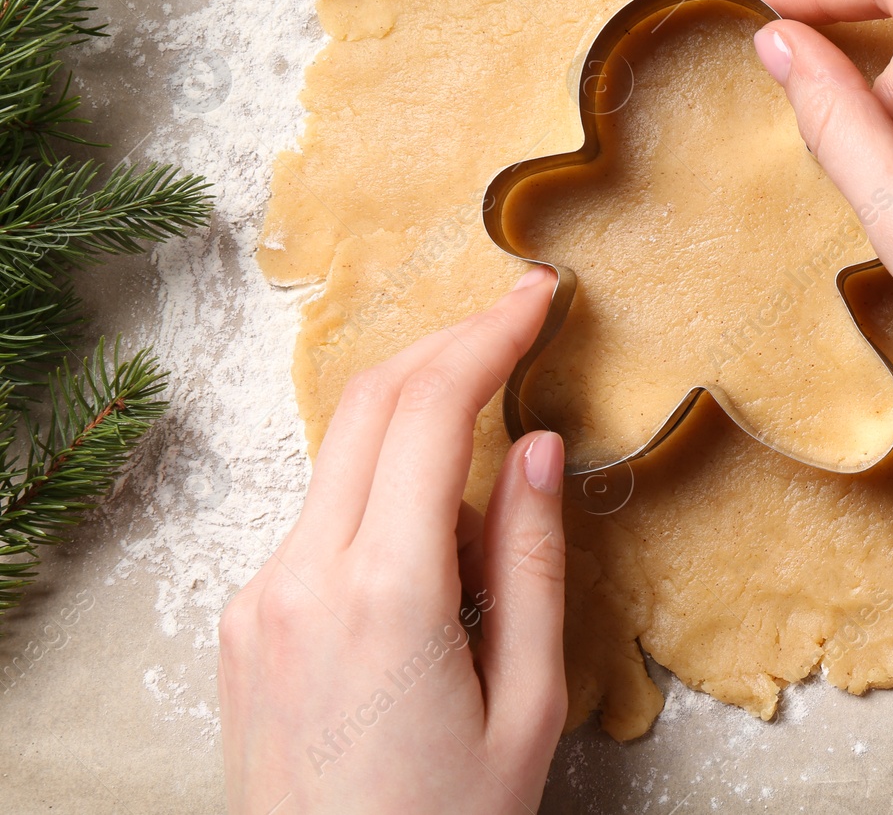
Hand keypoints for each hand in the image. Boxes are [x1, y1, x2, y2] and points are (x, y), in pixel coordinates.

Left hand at [219, 271, 566, 813]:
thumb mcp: (528, 704)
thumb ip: (533, 562)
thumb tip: (537, 448)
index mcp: (384, 595)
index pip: (430, 410)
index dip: (487, 335)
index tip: (535, 296)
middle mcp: (301, 577)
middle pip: (371, 404)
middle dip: (447, 344)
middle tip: (515, 319)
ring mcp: (261, 595)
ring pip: (345, 454)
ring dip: (416, 414)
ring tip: (491, 428)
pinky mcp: (247, 617)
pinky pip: (323, 513)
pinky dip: (383, 483)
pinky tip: (435, 521)